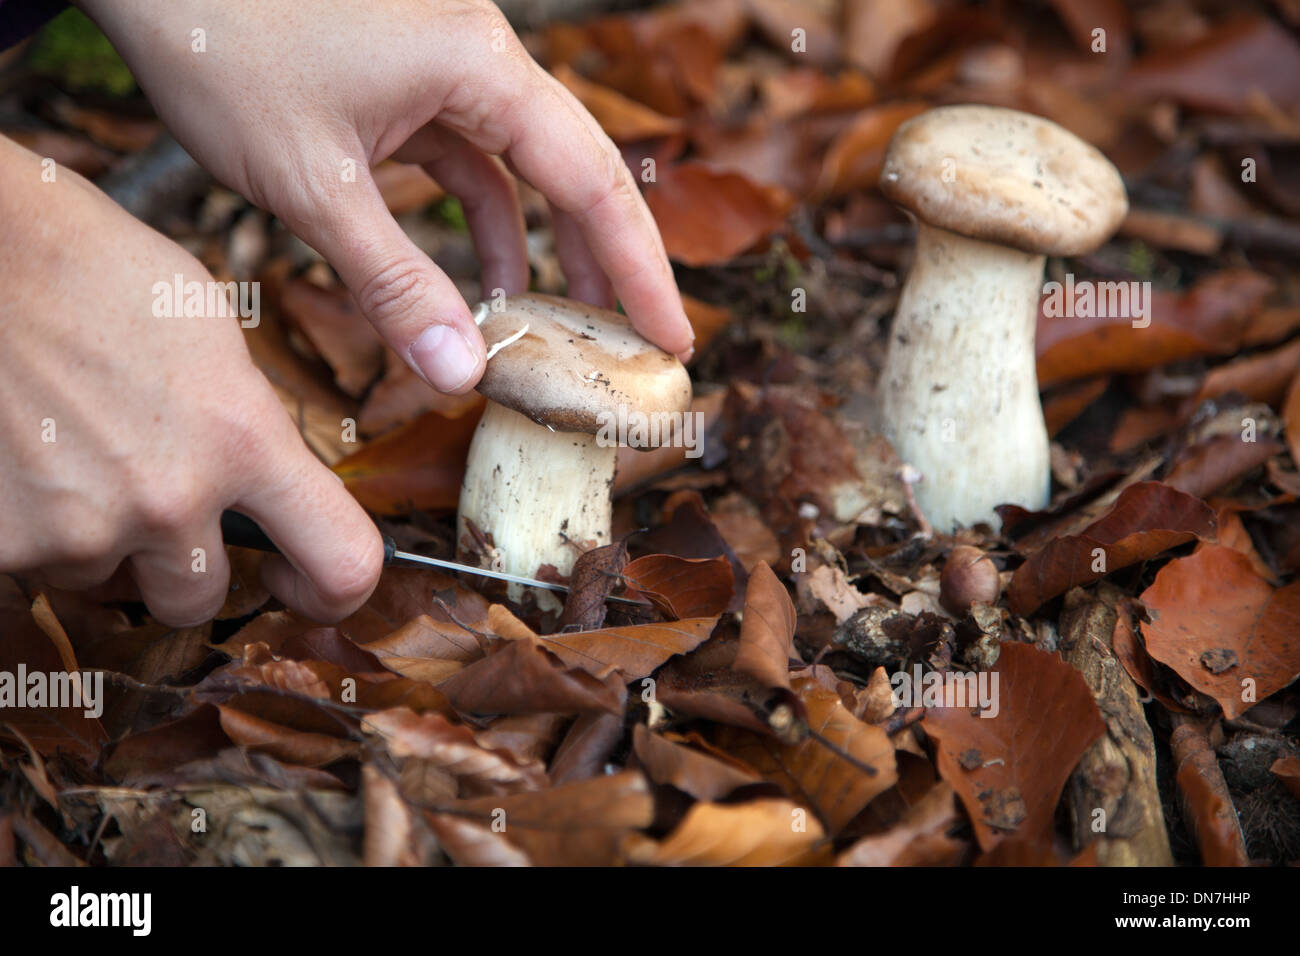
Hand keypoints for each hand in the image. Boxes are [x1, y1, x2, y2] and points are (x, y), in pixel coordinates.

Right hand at [0, 137, 383, 624]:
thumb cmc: (93, 272)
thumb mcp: (212, 336)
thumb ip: (252, 429)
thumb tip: (276, 494)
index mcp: (242, 440)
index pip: (342, 564)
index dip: (332, 589)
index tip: (299, 578)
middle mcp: (168, 498)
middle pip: (201, 599)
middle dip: (181, 565)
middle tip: (151, 506)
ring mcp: (79, 527)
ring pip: (108, 579)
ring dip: (99, 540)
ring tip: (73, 453)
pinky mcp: (1, 541)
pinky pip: (37, 567)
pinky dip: (32, 529)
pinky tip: (25, 460)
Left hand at [77, 0, 695, 393]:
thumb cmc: (220, 42)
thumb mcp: (315, 182)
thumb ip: (395, 282)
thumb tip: (462, 375)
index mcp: (480, 67)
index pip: (592, 181)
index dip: (639, 269)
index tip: (671, 337)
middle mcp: (479, 57)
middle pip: (573, 172)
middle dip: (603, 264)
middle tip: (630, 346)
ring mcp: (442, 64)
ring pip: (520, 169)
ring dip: (538, 248)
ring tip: (554, 329)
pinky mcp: (404, 78)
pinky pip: (465, 157)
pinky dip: (477, 220)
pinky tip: (477, 280)